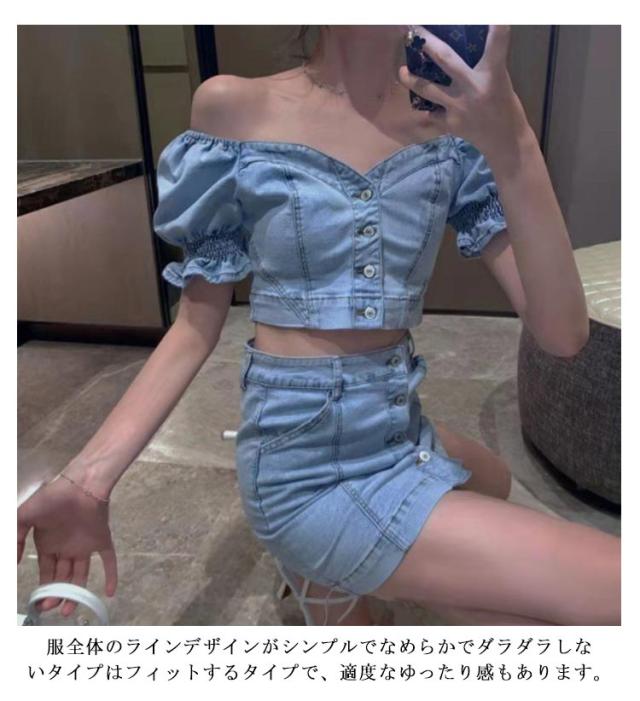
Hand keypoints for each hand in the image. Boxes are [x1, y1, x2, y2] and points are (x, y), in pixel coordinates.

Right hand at [17, 469, 117, 617]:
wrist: (80, 484)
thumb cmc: (52, 498)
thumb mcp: (24, 517)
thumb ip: (15, 538)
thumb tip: (11, 563)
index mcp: (49, 543)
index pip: (46, 572)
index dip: (44, 587)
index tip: (40, 602)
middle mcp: (67, 547)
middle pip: (63, 577)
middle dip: (58, 594)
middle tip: (53, 608)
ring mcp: (85, 544)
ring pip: (81, 574)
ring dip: (77, 592)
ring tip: (69, 610)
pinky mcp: (102, 539)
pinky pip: (109, 560)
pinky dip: (111, 575)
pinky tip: (109, 592)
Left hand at [398, 25, 531, 158]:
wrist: (503, 140)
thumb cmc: (504, 106)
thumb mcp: (500, 81)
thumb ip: (484, 65)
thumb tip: (464, 46)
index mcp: (493, 75)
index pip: (496, 43)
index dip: (496, 27)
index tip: (493, 15)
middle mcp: (473, 88)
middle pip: (446, 60)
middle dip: (428, 43)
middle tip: (413, 29)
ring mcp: (459, 107)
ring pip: (428, 89)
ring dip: (411, 80)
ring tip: (402, 71)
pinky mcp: (450, 124)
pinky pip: (432, 112)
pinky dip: (428, 108)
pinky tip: (424, 104)